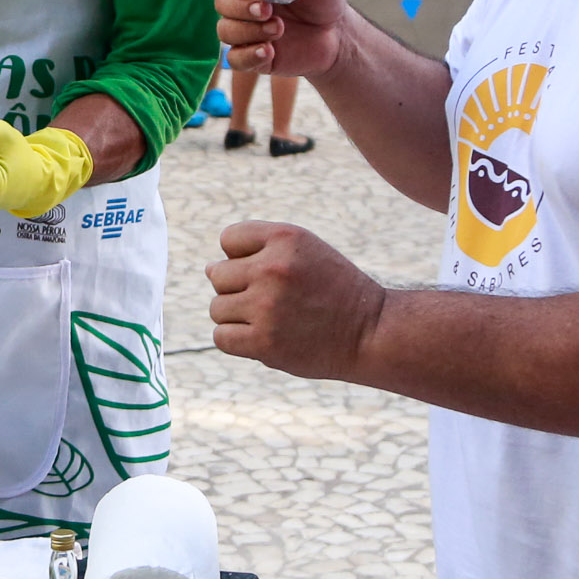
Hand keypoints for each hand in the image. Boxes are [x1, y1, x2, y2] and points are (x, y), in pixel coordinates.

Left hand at [203, 220, 384, 380]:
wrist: (369, 332)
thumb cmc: (333, 290)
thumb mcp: (305, 251)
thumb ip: (260, 249)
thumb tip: (208, 268)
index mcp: (285, 238)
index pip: (228, 239)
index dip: (242, 257)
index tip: (268, 272)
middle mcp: (273, 267)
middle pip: (217, 275)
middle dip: (237, 288)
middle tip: (270, 300)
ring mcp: (267, 306)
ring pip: (217, 308)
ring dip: (237, 316)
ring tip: (270, 319)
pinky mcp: (264, 341)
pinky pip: (221, 337)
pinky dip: (236, 340)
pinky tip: (262, 337)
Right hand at [215, 0, 345, 78]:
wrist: (334, 35)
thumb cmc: (324, 0)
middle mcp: (244, 0)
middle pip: (222, 0)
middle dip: (240, 7)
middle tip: (267, 10)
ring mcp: (245, 28)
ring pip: (225, 30)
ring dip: (249, 31)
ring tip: (279, 29)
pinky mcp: (250, 54)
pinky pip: (234, 59)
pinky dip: (248, 56)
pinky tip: (269, 51)